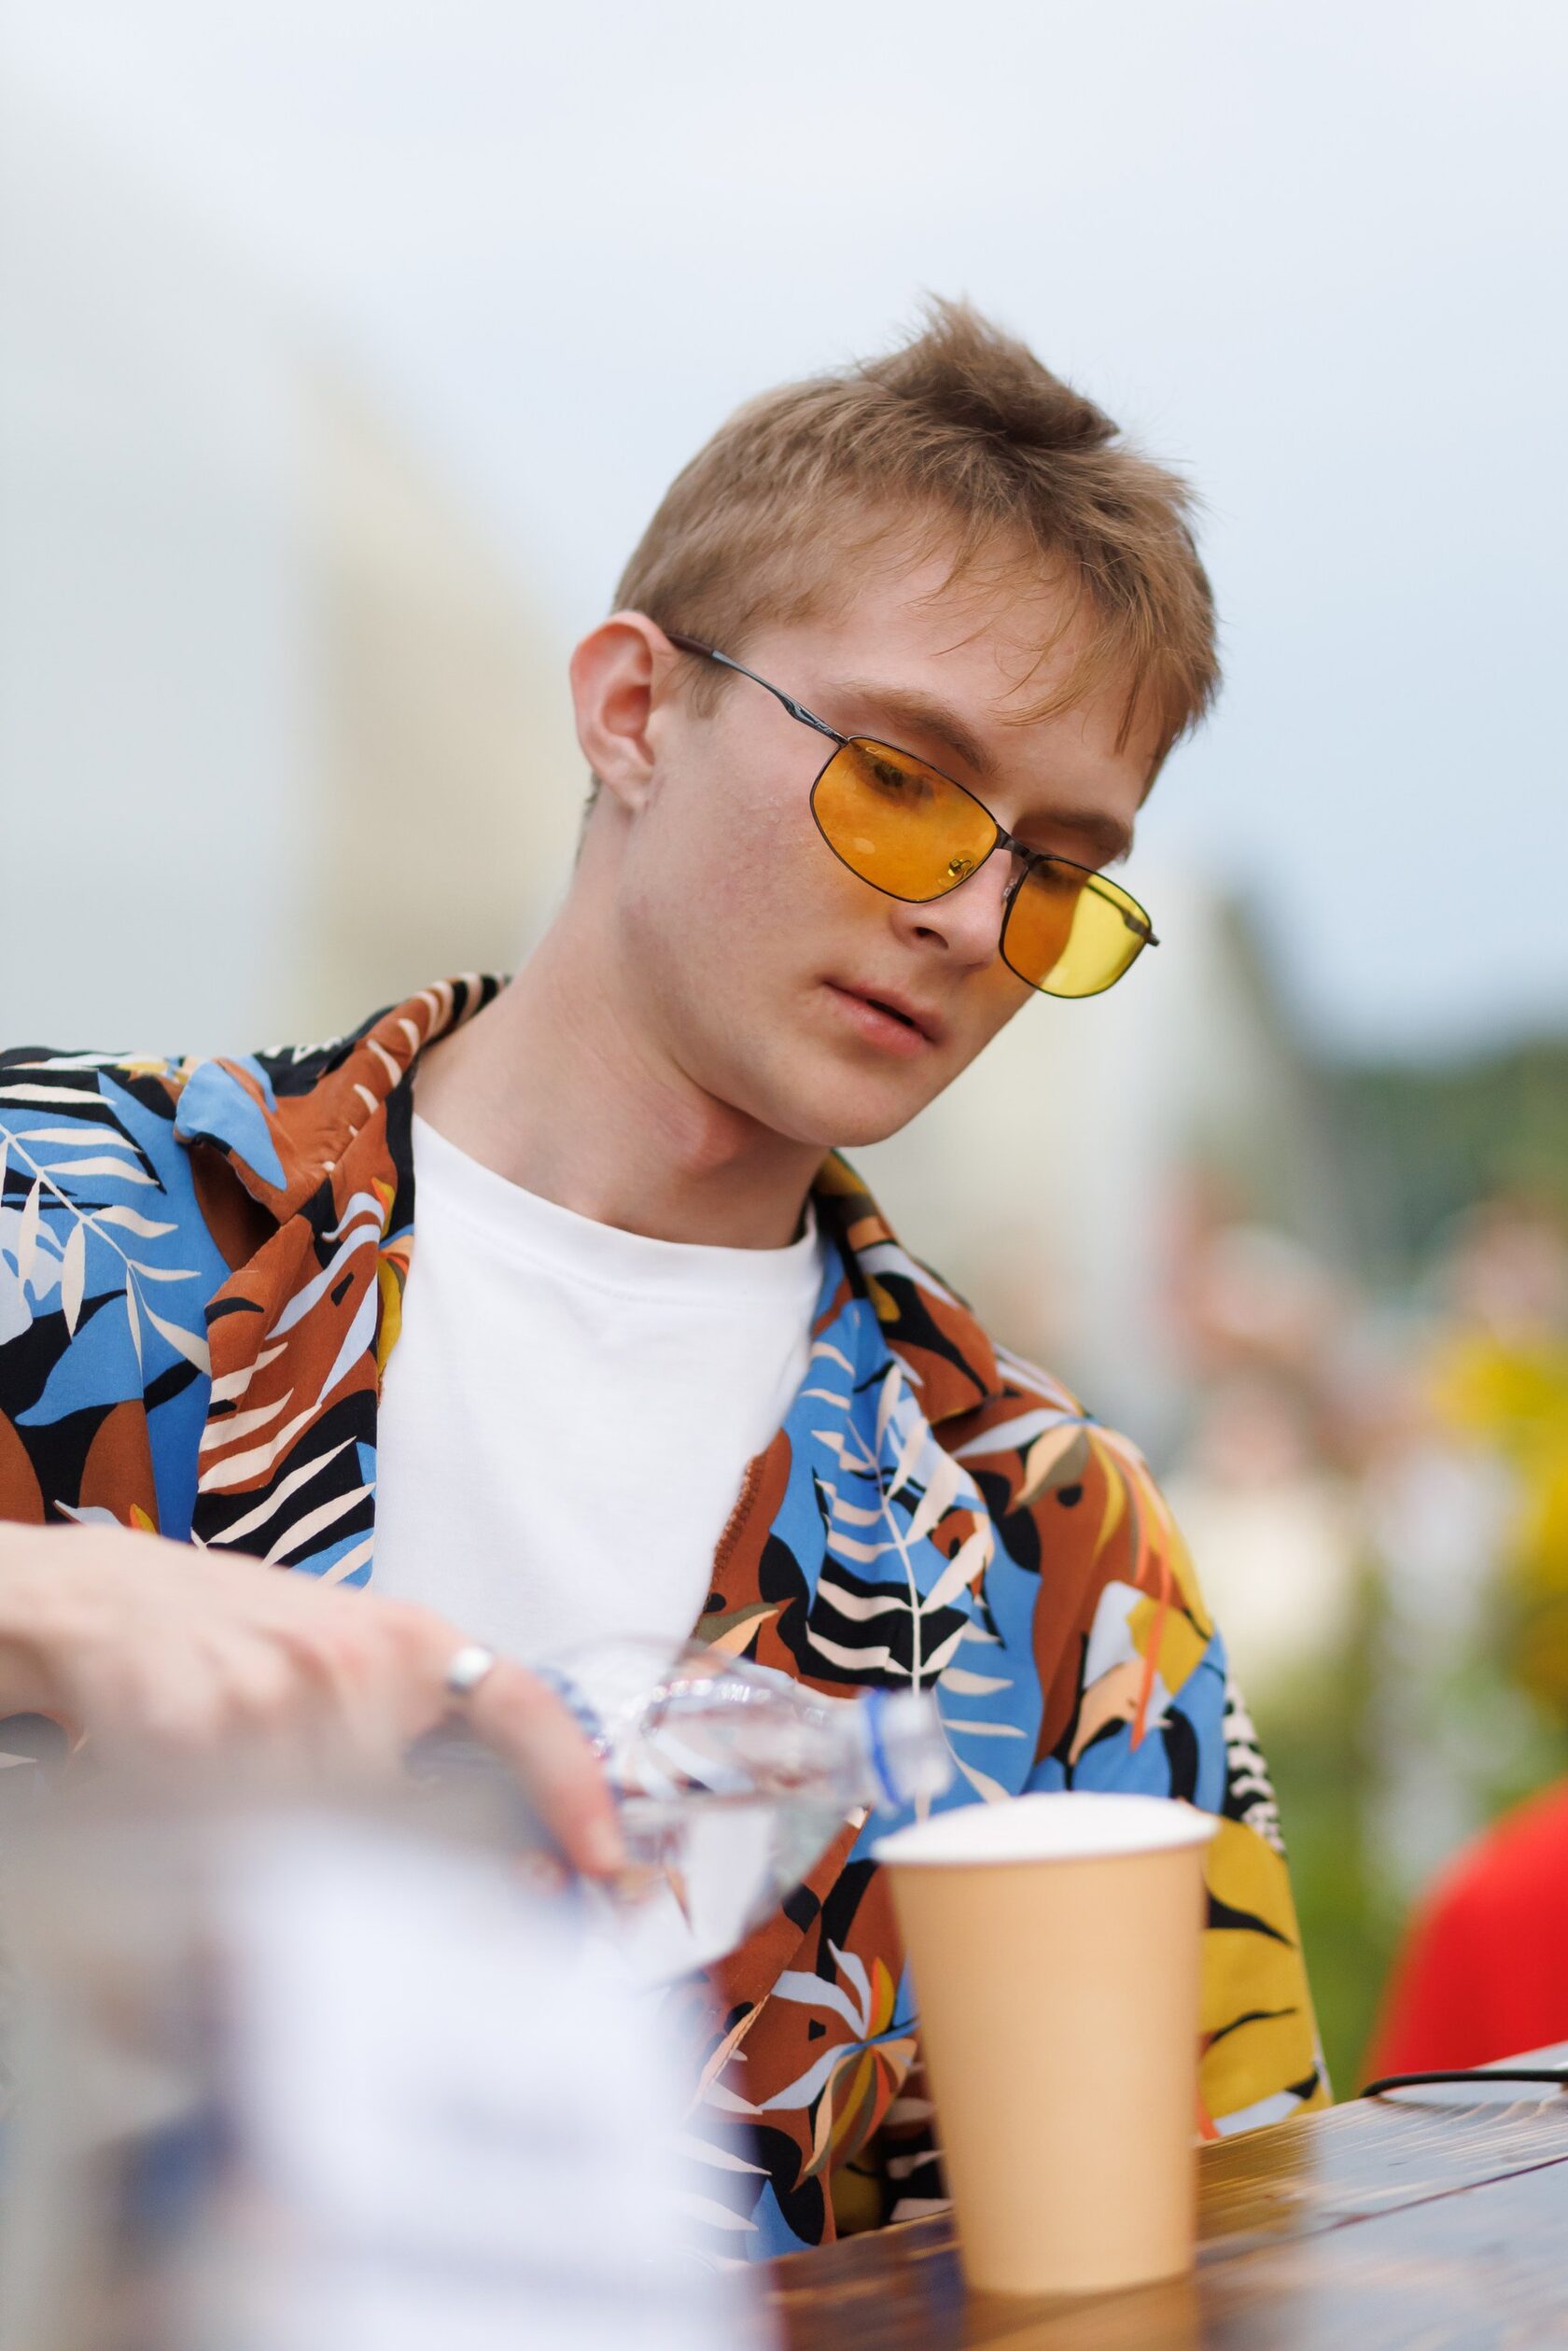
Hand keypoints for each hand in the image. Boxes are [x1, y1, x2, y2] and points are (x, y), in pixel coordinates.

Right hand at [0, 1522, 623, 1876]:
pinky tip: (204, 1843)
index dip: (574, 1786)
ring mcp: (275, 1692)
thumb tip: (515, 1865)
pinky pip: (236, 1846)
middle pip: (417, 1820)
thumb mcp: (357, 1663)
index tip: (605, 1863)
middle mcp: (354, 1659)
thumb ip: (429, 1742)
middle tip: (396, 1935)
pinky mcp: (192, 1729)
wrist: (116, 1603)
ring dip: (299, 1883)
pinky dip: (229, 1876)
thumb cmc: (249, 1646)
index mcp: (409, 1639)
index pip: (524, 1708)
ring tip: (256, 1857)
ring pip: (323, 1843)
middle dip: (410, 1890)